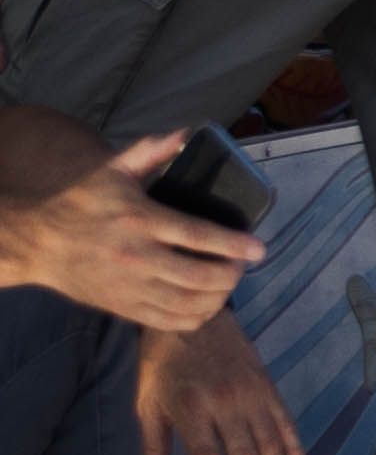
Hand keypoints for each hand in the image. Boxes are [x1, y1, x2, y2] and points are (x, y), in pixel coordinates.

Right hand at [0, 129, 260, 329]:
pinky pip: (165, 321)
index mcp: (140, 220)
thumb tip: (184, 133)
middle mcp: (137, 256)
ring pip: (186, 303)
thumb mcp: (112, 170)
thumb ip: (150, 152)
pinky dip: (193, 318)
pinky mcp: (120, 305)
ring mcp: (129, 285)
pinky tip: (206, 306)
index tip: (260, 249)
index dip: (233, 244)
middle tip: (243, 265)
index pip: (197, 236)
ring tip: (228, 283)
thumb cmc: (79, 202)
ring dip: (218, 298)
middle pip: (199, 275)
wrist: (36, 242)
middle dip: (232, 274)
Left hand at [135, 316, 297, 454]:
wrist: (195, 317)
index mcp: (191, 409)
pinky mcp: (269, 388)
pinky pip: (286, 424)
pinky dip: (295, 452)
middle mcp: (226, 404)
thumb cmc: (162, 366)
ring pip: (271, 446)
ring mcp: (253, 395)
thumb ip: (153, 450)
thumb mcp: (147, 405)